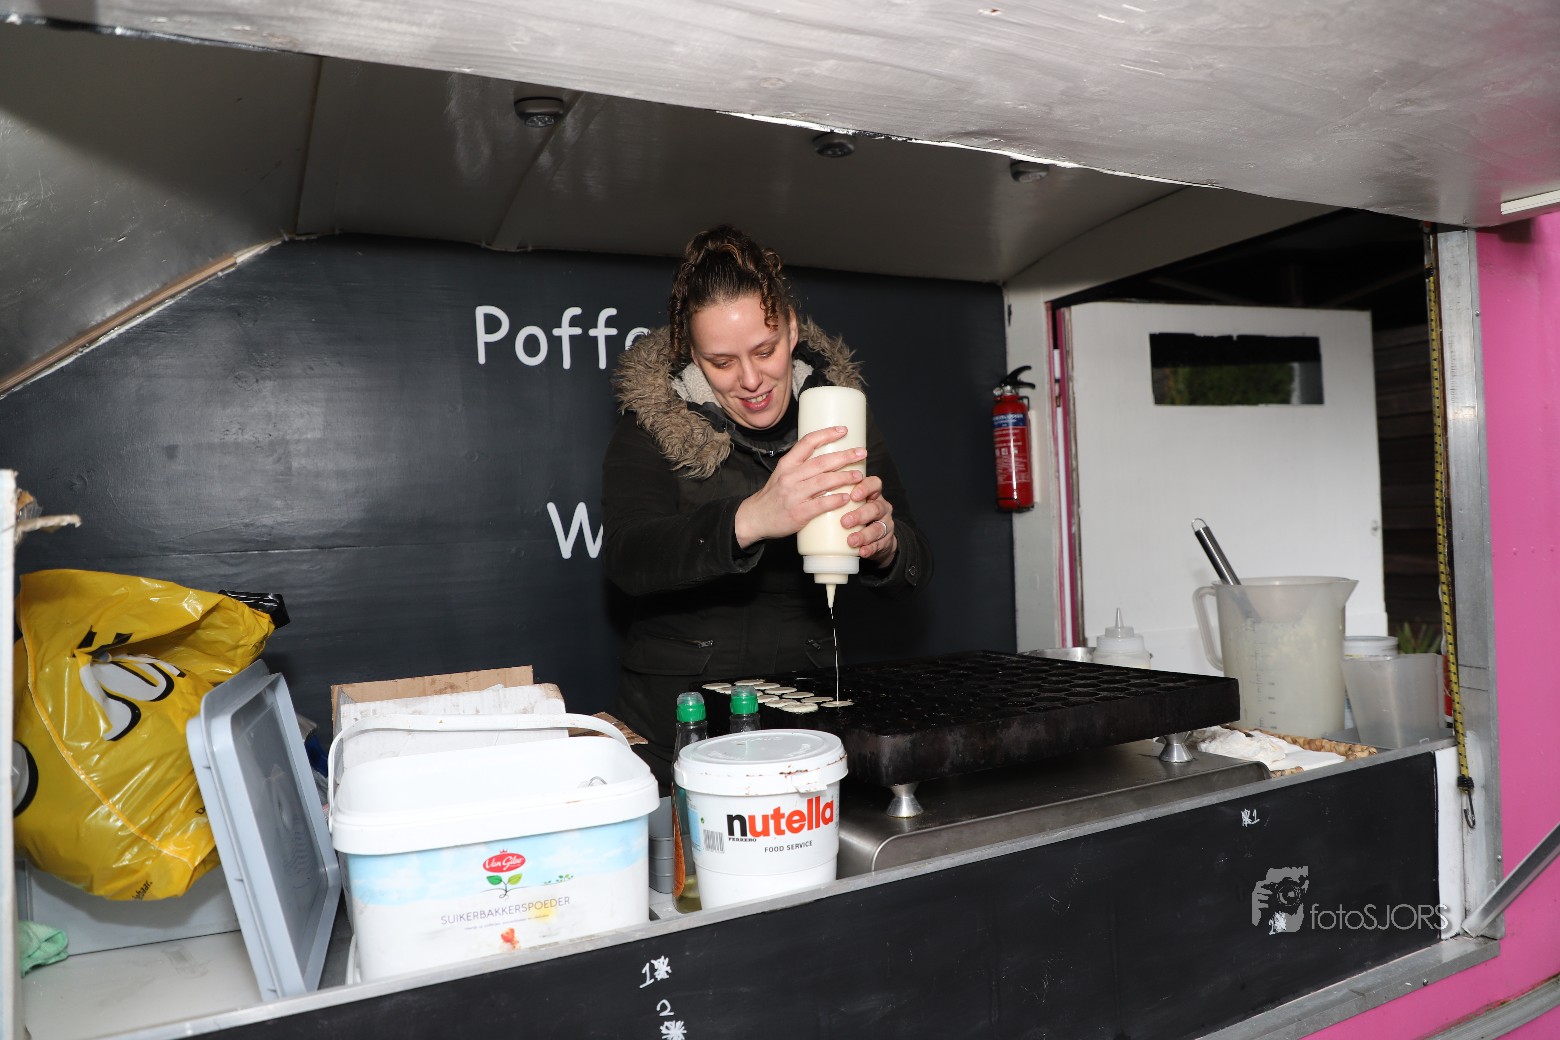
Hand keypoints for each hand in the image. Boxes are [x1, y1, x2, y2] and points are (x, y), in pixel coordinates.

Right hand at [733, 427, 866, 548]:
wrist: (755, 518)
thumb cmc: (774, 496)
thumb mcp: (782, 474)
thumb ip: (802, 466)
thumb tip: (829, 458)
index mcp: (787, 464)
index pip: (807, 442)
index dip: (827, 434)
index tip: (843, 430)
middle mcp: (790, 476)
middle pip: (821, 462)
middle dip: (844, 456)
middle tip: (862, 452)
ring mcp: (794, 495)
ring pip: (823, 481)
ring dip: (844, 477)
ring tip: (859, 475)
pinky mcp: (798, 513)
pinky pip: (820, 504)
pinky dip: (835, 500)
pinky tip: (846, 497)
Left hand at [843, 475, 897, 566]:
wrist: (875, 538)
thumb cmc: (857, 514)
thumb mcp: (851, 503)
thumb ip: (838, 496)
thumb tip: (812, 493)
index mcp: (873, 494)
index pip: (874, 484)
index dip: (865, 488)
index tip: (852, 495)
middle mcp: (881, 508)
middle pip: (875, 508)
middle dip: (860, 515)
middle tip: (844, 522)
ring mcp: (885, 525)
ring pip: (878, 528)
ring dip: (864, 535)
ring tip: (851, 541)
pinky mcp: (886, 541)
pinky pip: (879, 545)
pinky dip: (869, 549)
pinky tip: (861, 552)